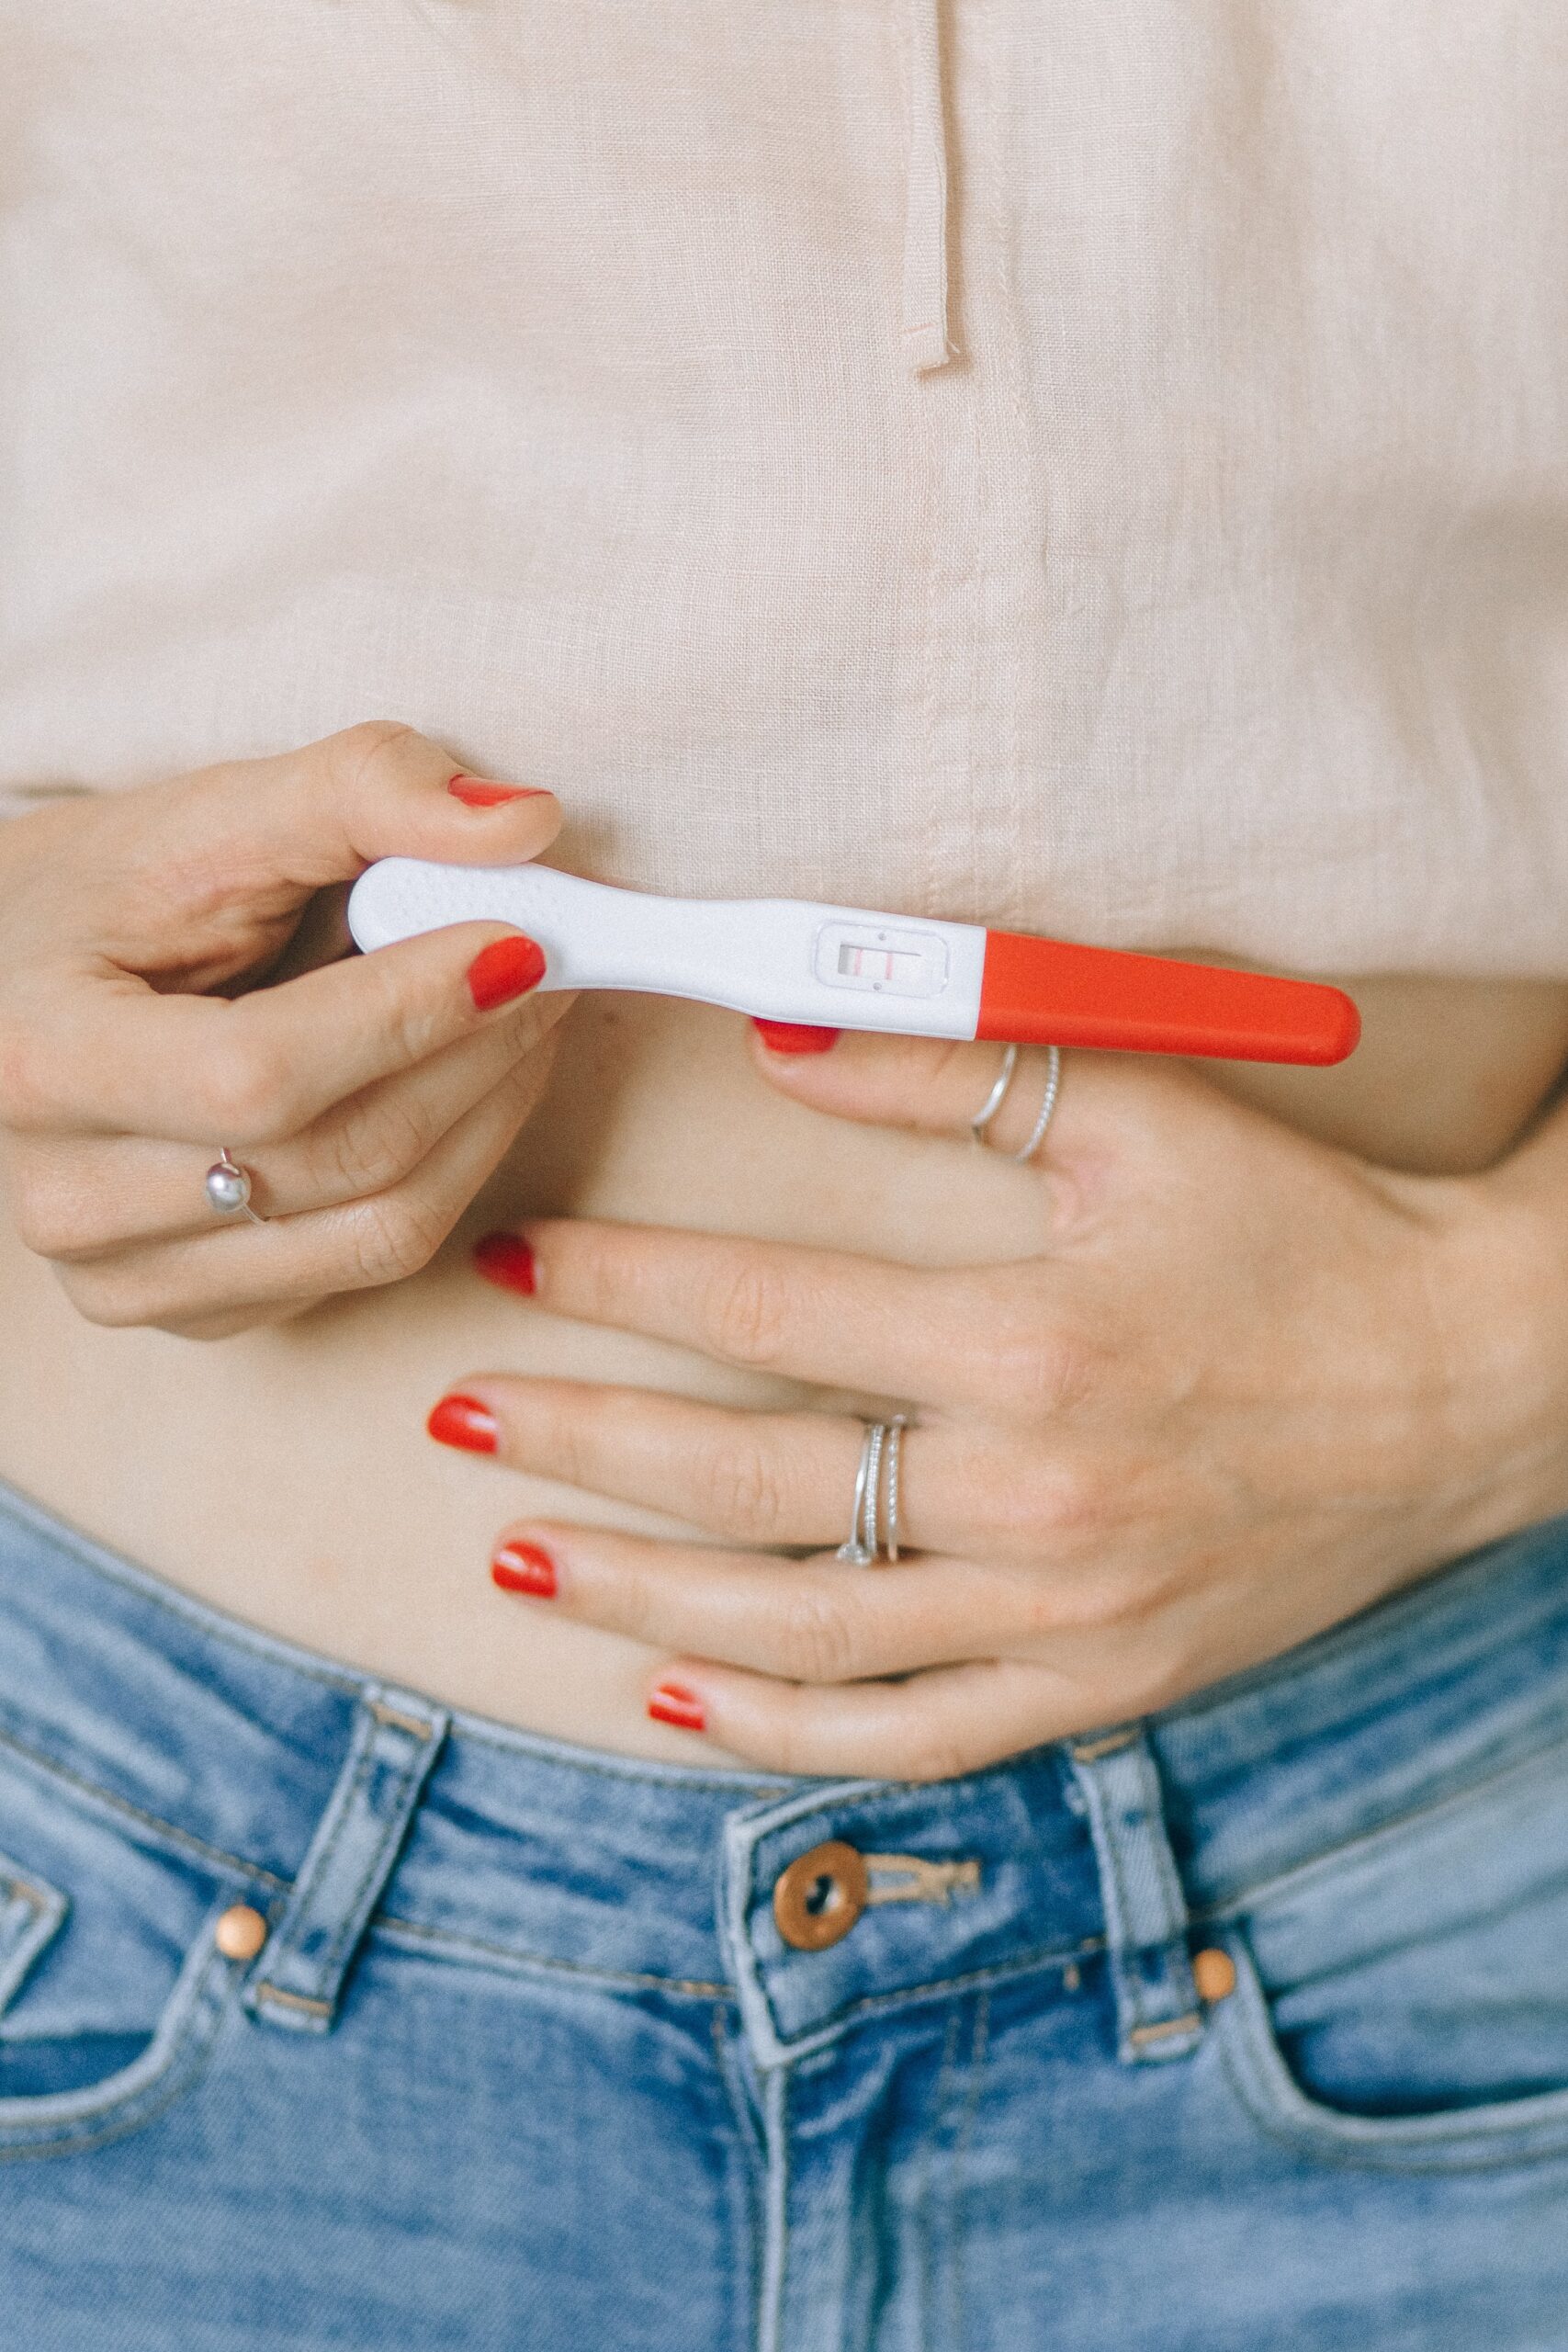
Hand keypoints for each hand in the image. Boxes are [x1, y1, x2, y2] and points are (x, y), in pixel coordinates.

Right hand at [0, 722, 571, 1337]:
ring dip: (490, 1115)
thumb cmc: (117, 896)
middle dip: (481, 1055)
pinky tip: (464, 1081)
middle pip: (342, 1161)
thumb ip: (362, 790)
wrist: (23, 986)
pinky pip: (374, 1260)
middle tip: (553, 965)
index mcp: (44, 1061)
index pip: (264, 1075)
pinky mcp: (198, 1313)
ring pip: (381, 1231)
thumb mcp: (215, 813)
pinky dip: (454, 1168)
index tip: (519, 942)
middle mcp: (68, 1200)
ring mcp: (130, 1278)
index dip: (413, 1012)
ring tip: (525, 1017)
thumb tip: (526, 821)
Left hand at [431, 1026, 1567, 1777]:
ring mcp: (1059, 1615)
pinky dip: (783, 1729)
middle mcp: (1031, 1497)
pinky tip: (680, 1698)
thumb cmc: (1303, 1236)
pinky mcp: (1096, 1685)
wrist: (1467, 1386)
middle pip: (746, 1478)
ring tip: (516, 1556)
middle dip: (578, 1445)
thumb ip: (954, 1071)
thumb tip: (782, 1041)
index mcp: (1031, 1342)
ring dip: (636, 1597)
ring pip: (798, 1628)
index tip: (519, 1261)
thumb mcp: (1142, 1118)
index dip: (621, 1283)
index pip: (767, 1311)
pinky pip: (908, 1735)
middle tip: (454, 1416)